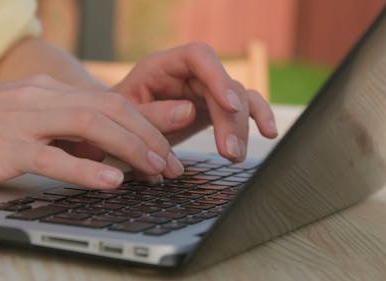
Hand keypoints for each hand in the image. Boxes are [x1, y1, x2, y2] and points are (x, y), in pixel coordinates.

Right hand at [0, 76, 183, 187]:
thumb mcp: (24, 118)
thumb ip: (61, 128)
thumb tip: (101, 149)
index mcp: (49, 91)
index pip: (110, 101)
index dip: (147, 124)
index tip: (169, 148)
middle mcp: (41, 98)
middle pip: (110, 109)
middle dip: (150, 136)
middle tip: (173, 165)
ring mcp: (22, 120)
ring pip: (89, 125)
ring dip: (131, 148)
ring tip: (156, 170)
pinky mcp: (2, 147)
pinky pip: (51, 156)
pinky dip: (86, 169)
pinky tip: (111, 180)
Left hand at [111, 42, 277, 162]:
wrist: (118, 129)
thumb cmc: (117, 120)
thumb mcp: (124, 117)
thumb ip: (152, 115)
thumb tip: (189, 112)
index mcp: (162, 66)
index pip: (198, 57)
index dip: (217, 77)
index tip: (228, 105)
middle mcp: (188, 74)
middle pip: (222, 84)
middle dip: (230, 118)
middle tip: (228, 151)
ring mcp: (203, 90)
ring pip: (236, 99)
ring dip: (241, 128)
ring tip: (233, 156)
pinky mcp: (212, 108)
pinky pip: (241, 109)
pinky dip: (255, 119)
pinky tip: (268, 132)